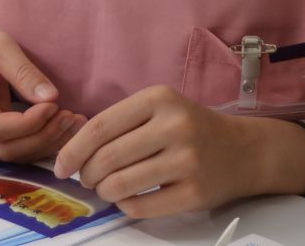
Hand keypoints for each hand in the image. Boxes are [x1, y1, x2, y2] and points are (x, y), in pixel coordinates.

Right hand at [0, 12, 84, 162]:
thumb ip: (23, 72)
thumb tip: (51, 98)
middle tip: (71, 117)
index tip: (55, 104)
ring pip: (10, 153)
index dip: (30, 122)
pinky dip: (37, 141)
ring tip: (72, 123)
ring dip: (44, 143)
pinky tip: (59, 127)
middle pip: (5, 148)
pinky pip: (11, 146)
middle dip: (42, 136)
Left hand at [52, 86, 255, 218]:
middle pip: (106, 158)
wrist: (244, 150)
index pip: (100, 127)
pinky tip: (129, 199)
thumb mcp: (161, 109)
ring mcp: (187, 160)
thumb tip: (73, 153)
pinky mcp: (194, 192)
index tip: (61, 166)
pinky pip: (141, 207)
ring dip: (104, 192)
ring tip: (107, 189)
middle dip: (87, 175)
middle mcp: (175, 125)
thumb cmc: (192, 128)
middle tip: (87, 180)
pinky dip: (125, 206)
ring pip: (120, 185)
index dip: (73, 150)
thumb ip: (122, 123)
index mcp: (160, 98)